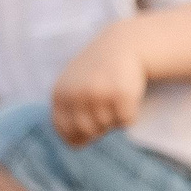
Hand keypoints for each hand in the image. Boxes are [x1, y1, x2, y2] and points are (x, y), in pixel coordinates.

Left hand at [51, 21, 148, 145]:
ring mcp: (98, 95)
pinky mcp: (121, 95)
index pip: (64, 131)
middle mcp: (76, 95)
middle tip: (106, 107)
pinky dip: (130, 114)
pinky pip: (126, 121)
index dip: (78, 136)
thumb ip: (68, 111)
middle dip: (99, 128)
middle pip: (87, 132)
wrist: (124, 45)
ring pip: (108, 127)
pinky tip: (128, 95)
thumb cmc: (97, 71)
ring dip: (114, 118)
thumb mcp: (73, 86)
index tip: (88, 131)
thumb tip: (74, 145)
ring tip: (115, 96)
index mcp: (59, 94)